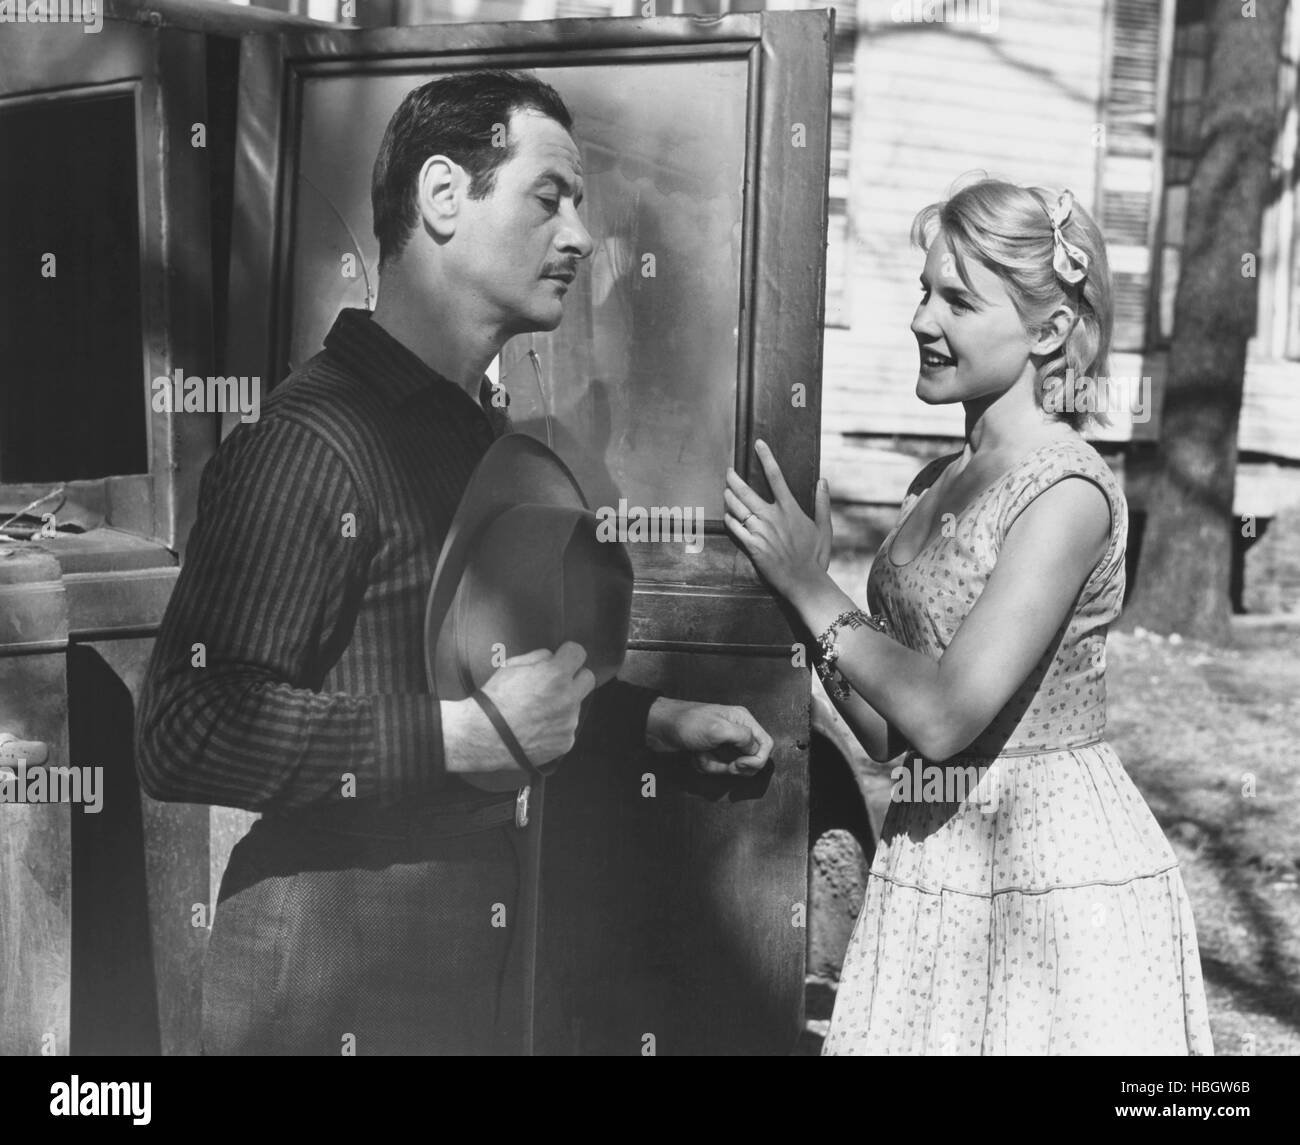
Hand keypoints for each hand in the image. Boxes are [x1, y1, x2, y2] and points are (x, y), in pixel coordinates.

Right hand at [449, 642, 594, 790]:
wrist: (484, 735)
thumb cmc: (495, 698)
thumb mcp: (511, 665)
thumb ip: (539, 657)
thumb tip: (553, 658)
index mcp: (556, 675)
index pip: (578, 652)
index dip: (568, 654)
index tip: (562, 659)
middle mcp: (569, 698)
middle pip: (588, 678)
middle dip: (574, 677)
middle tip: (556, 684)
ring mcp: (569, 722)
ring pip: (576, 705)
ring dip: (563, 704)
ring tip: (538, 712)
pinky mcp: (566, 742)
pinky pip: (568, 728)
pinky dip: (557, 727)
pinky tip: (538, 729)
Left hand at [646, 697, 773, 776]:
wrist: (659, 727)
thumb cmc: (687, 724)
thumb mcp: (719, 729)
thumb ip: (743, 738)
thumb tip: (756, 751)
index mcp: (742, 719)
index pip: (766, 744)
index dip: (757, 760)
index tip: (740, 765)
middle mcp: (736, 729)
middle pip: (750, 759)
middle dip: (734, 766)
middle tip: (724, 765)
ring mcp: (723, 741)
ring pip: (731, 766)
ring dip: (715, 766)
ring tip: (701, 756)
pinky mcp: (711, 751)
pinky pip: (716, 766)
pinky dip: (705, 765)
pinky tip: (695, 756)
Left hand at [724, 439, 831, 601]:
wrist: (805, 582)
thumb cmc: (816, 557)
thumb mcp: (825, 528)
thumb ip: (822, 503)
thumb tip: (823, 481)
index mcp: (790, 510)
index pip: (776, 477)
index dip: (766, 458)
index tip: (758, 444)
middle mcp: (773, 517)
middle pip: (747, 492)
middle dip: (734, 479)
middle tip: (728, 471)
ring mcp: (760, 531)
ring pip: (737, 508)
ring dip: (729, 497)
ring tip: (725, 491)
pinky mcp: (752, 546)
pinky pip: (735, 528)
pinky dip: (729, 519)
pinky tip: (728, 515)